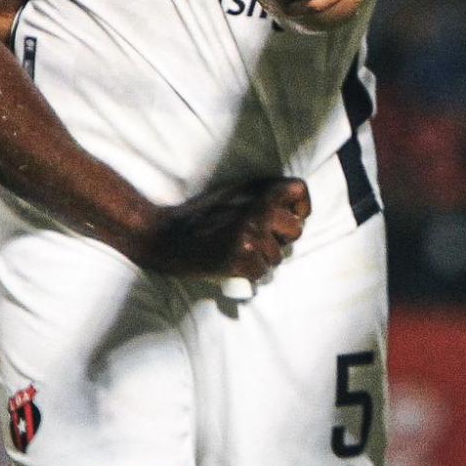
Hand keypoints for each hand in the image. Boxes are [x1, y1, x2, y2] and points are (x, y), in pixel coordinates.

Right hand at [133, 177, 309, 284]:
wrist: (164, 236)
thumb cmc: (201, 217)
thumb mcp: (234, 195)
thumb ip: (263, 198)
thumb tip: (297, 213)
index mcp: (258, 191)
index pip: (299, 190)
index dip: (300, 207)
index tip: (290, 217)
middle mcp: (258, 210)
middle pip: (296, 230)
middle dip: (280, 240)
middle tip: (257, 241)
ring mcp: (250, 235)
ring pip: (278, 257)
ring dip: (262, 260)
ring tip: (238, 252)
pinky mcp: (240, 258)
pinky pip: (261, 274)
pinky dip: (248, 274)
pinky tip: (231, 265)